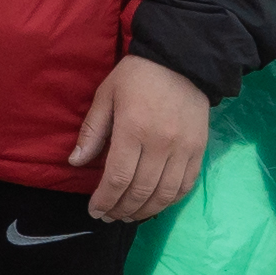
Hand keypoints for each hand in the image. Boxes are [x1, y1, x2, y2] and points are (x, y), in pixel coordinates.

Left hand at [69, 53, 211, 224]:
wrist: (183, 58)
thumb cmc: (137, 75)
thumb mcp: (106, 95)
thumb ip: (92, 130)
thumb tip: (76, 162)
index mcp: (133, 129)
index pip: (117, 178)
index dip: (104, 200)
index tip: (94, 210)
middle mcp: (160, 144)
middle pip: (140, 191)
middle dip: (121, 210)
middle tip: (109, 216)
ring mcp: (183, 149)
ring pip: (164, 194)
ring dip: (144, 211)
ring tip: (128, 215)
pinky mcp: (199, 149)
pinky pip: (185, 185)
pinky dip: (169, 201)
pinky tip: (154, 204)